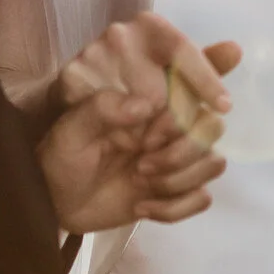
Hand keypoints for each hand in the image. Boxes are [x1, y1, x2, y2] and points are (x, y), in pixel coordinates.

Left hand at [39, 13, 235, 233]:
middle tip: (143, 155)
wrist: (56, 203)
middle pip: (211, 123)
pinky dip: (174, 207)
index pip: (189, 66)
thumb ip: (100, 108)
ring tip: (139, 180)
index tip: (217, 101)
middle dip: (181, 147)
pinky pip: (203, 196)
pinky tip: (142, 206)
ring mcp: (177, 153)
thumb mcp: (68, 130)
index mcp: (145, 91)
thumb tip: (146, 105)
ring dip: (178, 178)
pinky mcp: (178, 187)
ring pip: (213, 160)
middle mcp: (169, 119)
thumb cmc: (59, 156)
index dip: (208, 73)